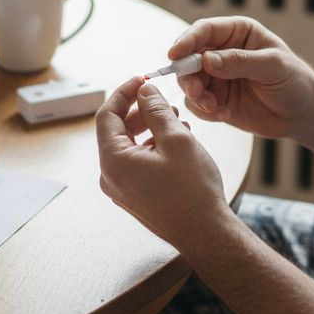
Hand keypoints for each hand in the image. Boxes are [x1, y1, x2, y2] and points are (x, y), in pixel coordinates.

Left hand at [95, 76, 231, 248]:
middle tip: (162, 99)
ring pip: (129, 147)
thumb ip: (156, 110)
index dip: (124, 93)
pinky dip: (153, 147)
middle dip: (140, 111)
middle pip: (116, 131)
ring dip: (149, 128)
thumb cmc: (193, 191)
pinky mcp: (136, 197)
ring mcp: (122, 189)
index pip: (107, 115)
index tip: (142, 79)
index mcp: (114, 161)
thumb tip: (144, 92)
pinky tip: (177, 142)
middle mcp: (111, 177)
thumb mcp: (176, 139)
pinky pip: (138, 163)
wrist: (206, 233)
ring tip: (177, 120)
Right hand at [169, 16, 313, 138]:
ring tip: (214, 107)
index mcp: (237, 33)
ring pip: (189, 82)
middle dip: (187, 74)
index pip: (204, 30)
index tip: (175, 55)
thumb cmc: (295, 81)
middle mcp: (222, 52)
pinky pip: (197, 103)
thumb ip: (240, 62)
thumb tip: (207, 60)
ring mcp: (217, 77)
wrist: (303, 113)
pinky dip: (204, 110)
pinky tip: (223, 114)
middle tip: (196, 91)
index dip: (187, 41)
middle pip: (189, 57)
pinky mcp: (216, 99)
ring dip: (196, 95)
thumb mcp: (273, 66)